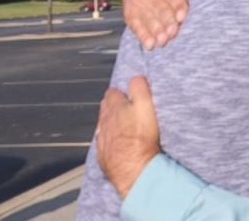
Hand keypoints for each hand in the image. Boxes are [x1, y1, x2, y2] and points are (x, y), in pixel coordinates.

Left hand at [96, 76, 161, 198]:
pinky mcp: (104, 155)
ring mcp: (102, 139)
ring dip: (110, 123)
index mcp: (114, 107)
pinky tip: (117, 143)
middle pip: (105, 108)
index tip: (127, 94)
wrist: (134, 170)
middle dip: (113, 106)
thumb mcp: (145, 106)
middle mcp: (104, 122)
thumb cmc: (141, 138)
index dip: (121, 92)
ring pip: (103, 125)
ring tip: (122, 125)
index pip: (113, 92)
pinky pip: (104, 144)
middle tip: (125, 107)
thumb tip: (136, 77)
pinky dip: (109, 141)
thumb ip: (139, 88)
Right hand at [119, 0, 205, 49]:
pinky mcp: (132, 15)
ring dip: (156, 31)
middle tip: (173, 33)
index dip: (178, 6)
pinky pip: (136, 26)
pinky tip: (150, 45)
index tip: (182, 16)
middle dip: (167, 22)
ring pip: (149, 20)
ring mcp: (141, 6)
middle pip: (161, 10)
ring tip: (163, 41)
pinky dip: (143, 36)